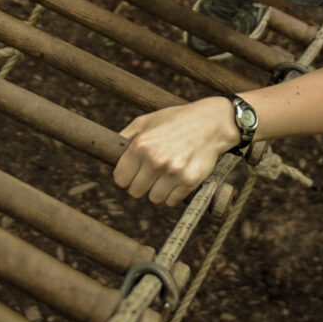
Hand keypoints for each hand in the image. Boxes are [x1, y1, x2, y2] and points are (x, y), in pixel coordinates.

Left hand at [113, 98, 242, 205]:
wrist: (211, 123)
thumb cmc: (176, 120)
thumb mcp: (147, 121)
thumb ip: (127, 136)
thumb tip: (111, 150)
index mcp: (140, 145)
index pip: (120, 179)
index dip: (126, 176)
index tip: (134, 173)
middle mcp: (155, 160)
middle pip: (135, 192)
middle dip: (142, 184)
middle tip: (153, 174)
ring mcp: (173, 172)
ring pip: (154, 199)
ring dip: (159, 191)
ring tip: (167, 175)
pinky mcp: (189, 181)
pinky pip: (172, 201)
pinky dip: (174, 194)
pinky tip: (179, 179)